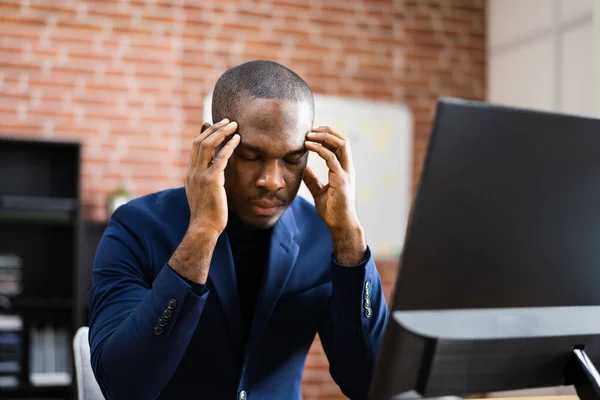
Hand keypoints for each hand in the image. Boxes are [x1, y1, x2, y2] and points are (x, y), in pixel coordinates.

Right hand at [185, 118, 239, 236]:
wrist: (203, 228)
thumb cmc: (207, 215)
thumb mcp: (203, 194)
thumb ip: (206, 181)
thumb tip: (214, 174)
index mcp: (190, 174)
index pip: (195, 147)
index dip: (206, 133)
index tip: (216, 125)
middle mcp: (192, 171)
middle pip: (200, 141)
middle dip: (214, 128)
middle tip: (227, 120)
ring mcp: (200, 175)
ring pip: (208, 145)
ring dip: (221, 132)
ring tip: (234, 124)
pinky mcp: (211, 180)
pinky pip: (220, 158)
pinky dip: (229, 146)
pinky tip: (238, 139)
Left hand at [303, 126, 366, 265]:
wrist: (340, 225)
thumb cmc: (331, 210)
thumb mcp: (318, 191)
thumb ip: (312, 179)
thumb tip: (302, 168)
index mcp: (343, 169)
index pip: (339, 145)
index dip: (327, 136)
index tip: (311, 132)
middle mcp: (347, 168)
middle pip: (342, 140)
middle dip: (326, 131)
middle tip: (309, 129)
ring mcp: (346, 172)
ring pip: (341, 144)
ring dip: (324, 136)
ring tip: (308, 134)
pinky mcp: (341, 179)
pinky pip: (331, 158)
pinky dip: (319, 148)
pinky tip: (307, 146)